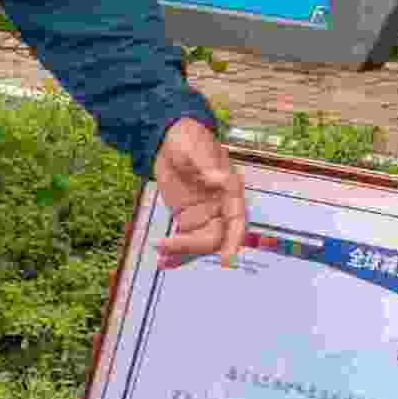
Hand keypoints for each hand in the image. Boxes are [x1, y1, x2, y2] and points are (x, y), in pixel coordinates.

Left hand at [152, 116, 247, 269]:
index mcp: (229, 189)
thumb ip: (207, 166)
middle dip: (194, 246)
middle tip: (168, 245)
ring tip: (160, 252)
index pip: (237, 219)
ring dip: (183, 252)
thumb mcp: (194, 149)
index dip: (234, 240)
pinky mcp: (188, 217)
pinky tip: (161, 256)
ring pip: (201, 242)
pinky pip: (185, 239)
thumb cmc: (187, 139)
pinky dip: (176, 250)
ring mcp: (205, 214)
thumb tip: (222, 180)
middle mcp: (220, 205)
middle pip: (216, 236)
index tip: (226, 259)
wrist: (167, 139)